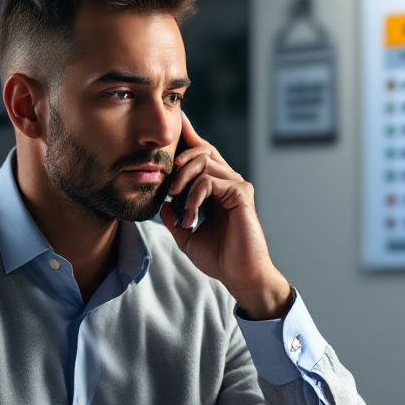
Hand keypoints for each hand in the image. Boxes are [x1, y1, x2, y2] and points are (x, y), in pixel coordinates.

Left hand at [160, 114, 291, 318]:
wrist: (238, 275)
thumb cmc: (219, 257)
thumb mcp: (187, 235)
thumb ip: (175, 217)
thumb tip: (162, 203)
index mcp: (219, 188)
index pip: (203, 154)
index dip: (189, 138)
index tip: (173, 128)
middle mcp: (230, 182)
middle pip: (202, 151)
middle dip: (179, 161)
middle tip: (168, 187)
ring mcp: (237, 186)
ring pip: (204, 161)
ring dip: (183, 182)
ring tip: (178, 207)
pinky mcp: (241, 194)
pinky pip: (209, 182)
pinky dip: (193, 197)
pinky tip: (190, 216)